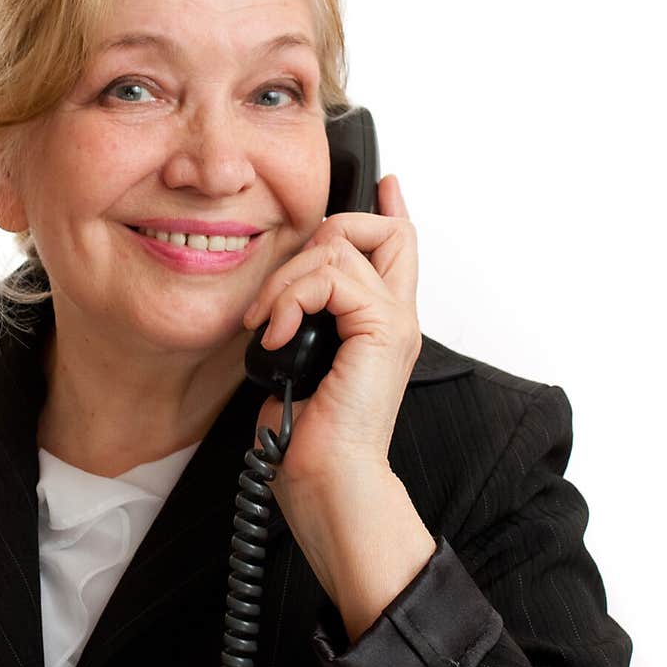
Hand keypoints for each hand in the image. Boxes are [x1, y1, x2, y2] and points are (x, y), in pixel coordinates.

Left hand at [241, 174, 433, 638]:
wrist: (328, 484)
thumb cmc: (312, 442)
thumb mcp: (297, 365)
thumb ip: (302, 325)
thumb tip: (278, 307)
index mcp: (380, 325)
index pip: (399, 247)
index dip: (390, 208)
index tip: (386, 182)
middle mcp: (395, 317)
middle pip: (382, 228)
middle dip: (322, 235)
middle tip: (282, 293)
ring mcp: (392, 322)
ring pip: (342, 243)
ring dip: (287, 280)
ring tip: (268, 325)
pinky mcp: (382, 329)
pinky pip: (332, 276)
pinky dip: (291, 298)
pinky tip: (276, 335)